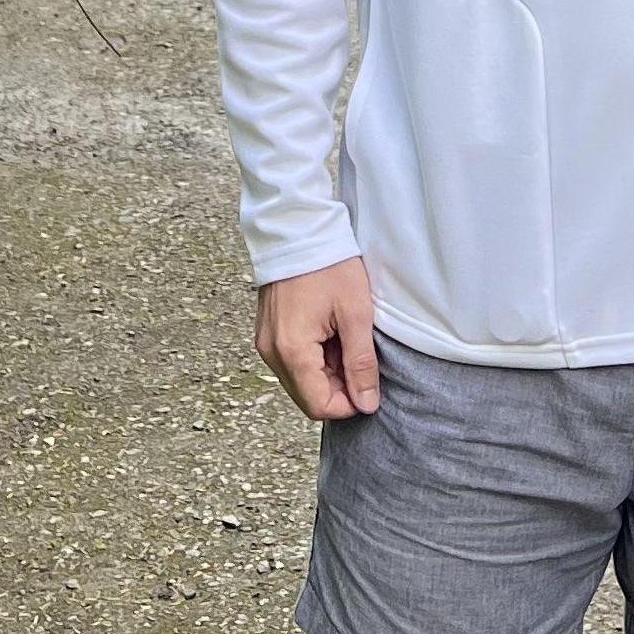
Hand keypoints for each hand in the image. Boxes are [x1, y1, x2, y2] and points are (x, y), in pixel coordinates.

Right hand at [255, 255, 379, 420]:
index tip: (367, 380)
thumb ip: (360, 363)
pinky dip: (313, 356)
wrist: (297, 227)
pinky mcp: (267, 332)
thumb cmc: (328, 263)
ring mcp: (266, 342)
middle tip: (356, 353)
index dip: (349, 403)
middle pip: (308, 396)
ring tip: (342, 336)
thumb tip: (366, 405)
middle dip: (337, 386)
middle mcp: (272, 352)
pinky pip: (291, 361)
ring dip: (325, 371)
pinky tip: (327, 330)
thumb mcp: (356, 312)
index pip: (319, 406)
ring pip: (300, 380)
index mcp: (292, 351)